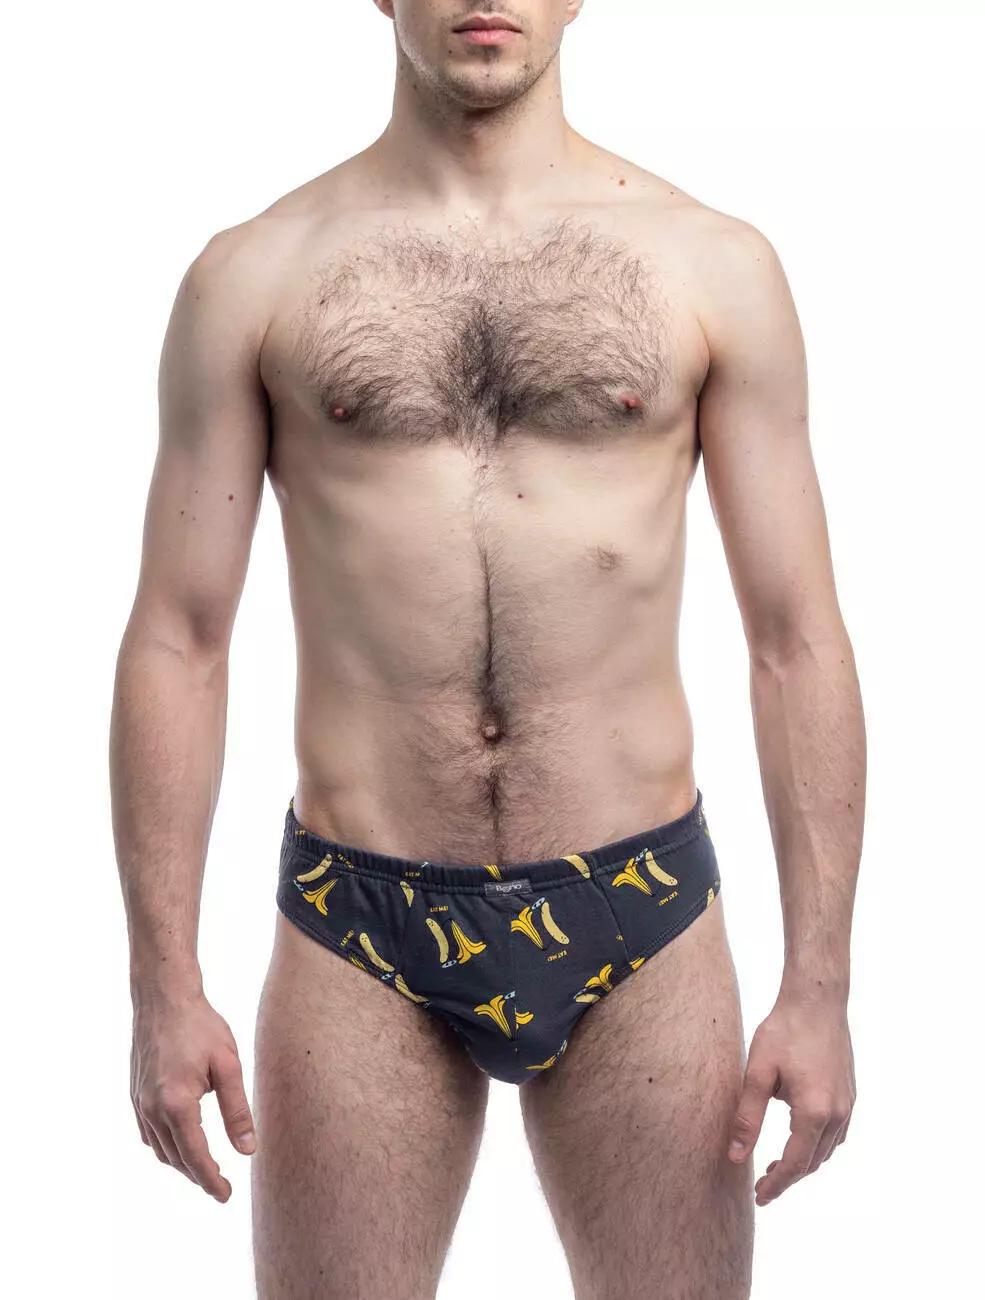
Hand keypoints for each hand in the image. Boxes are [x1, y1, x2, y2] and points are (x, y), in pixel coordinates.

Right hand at [130, 988, 256, 1201]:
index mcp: (177, 1104)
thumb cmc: (200, 1026)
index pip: (195, 1157)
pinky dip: (166, 1147)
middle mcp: (152, 1109)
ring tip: (205, 1168)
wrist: (163, 998)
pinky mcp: (135, 1094)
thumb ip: (237, 1110)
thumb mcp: (228, 1065)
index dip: (211, 1180)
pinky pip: (149, 1134)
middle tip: (220, 1186)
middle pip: (176, 1158)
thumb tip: (247, 1150)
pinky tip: (181, 1143)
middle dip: (198, 1176)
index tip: (226, 1196)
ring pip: (160, 1149)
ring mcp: (139, 1103)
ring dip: (182, 1163)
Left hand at [727, 988, 855, 1205]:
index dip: (777, 1184)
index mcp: (814, 1111)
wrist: (817, 999)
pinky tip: (800, 1138)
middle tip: (763, 1184)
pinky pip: (836, 1133)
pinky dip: (818, 1145)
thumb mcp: (758, 1072)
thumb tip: (736, 1155)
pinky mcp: (850, 1093)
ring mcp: (848, 1104)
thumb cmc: (784, 1030)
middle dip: (789, 1176)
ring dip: (804, 1162)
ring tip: (777, 1164)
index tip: (759, 1196)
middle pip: (814, 1161)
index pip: (796, 1164)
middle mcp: (837, 1113)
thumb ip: (748, 1116)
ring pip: (827, 1150)